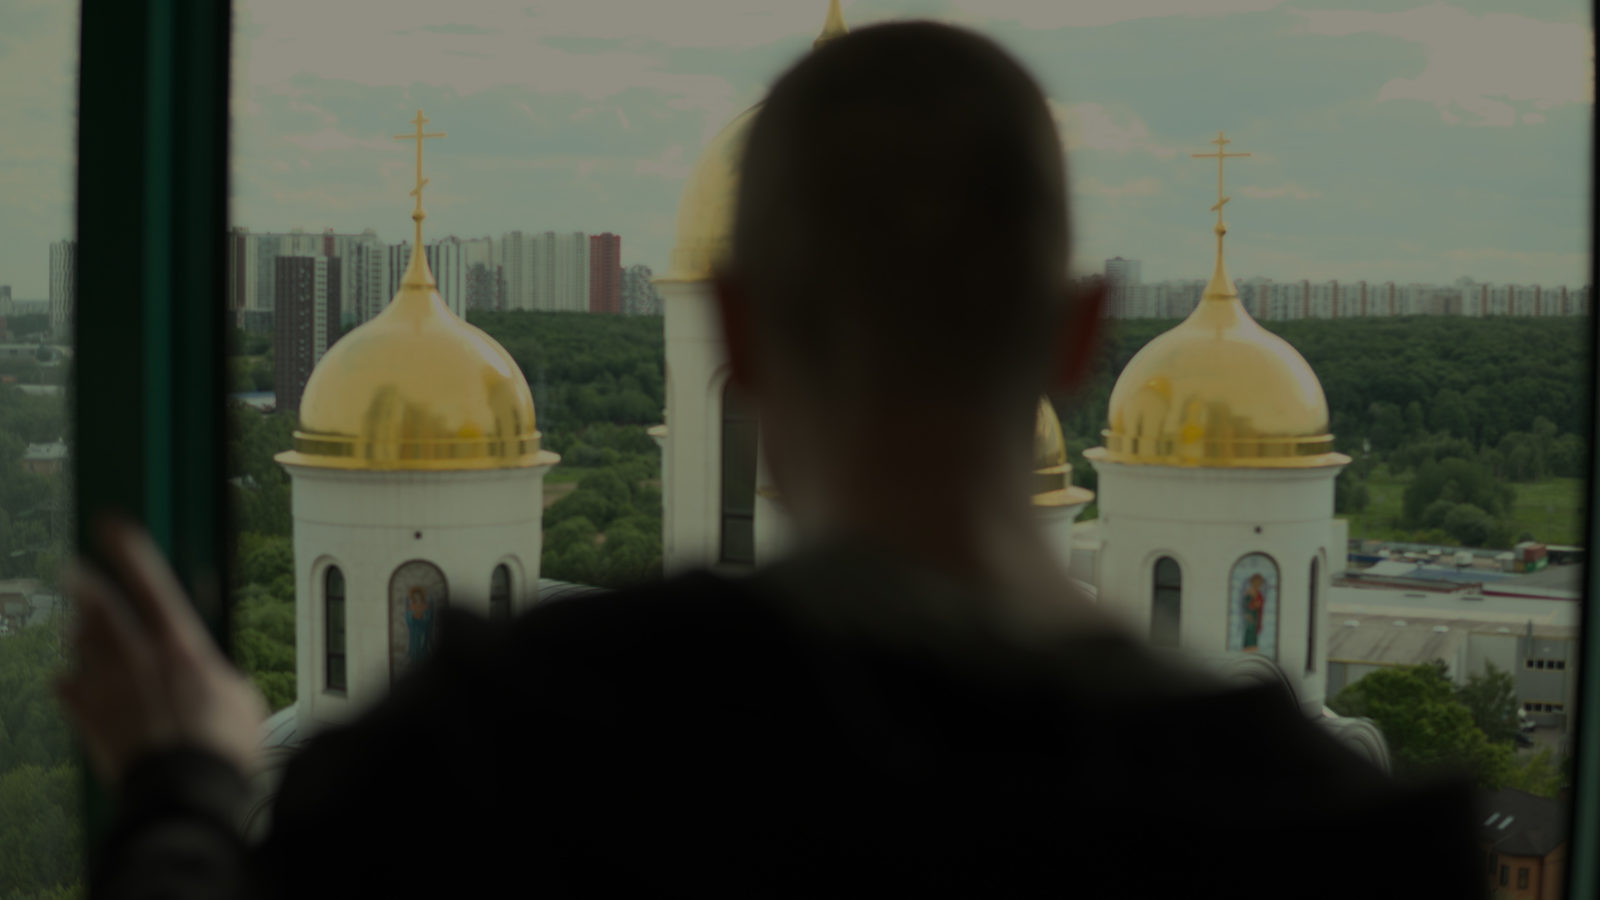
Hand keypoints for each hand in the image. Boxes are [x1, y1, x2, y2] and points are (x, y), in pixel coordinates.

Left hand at [53, 515, 269, 788]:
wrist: (185, 791)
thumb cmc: (223, 746)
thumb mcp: (239, 698)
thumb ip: (215, 675)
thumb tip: (209, 676)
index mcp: (179, 645)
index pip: (150, 583)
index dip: (130, 549)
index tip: (112, 524)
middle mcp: (137, 658)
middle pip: (99, 607)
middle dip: (84, 583)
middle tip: (73, 569)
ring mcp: (107, 688)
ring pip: (80, 645)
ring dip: (80, 633)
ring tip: (81, 628)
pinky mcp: (88, 719)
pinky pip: (68, 690)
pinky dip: (71, 683)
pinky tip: (74, 683)